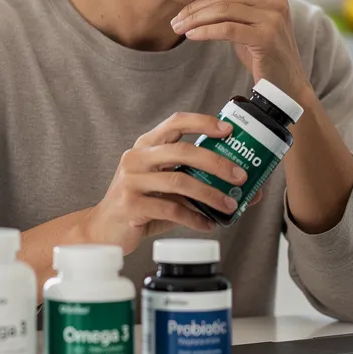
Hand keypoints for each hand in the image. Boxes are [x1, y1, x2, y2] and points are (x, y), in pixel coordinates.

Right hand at [84, 112, 247, 253]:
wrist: (103, 231)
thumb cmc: (141, 206)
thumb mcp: (167, 189)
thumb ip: (198, 185)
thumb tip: (249, 192)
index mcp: (146, 146)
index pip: (175, 122)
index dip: (203, 122)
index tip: (229, 130)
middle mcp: (136, 158)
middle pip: (182, 151)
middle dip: (217, 162)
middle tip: (240, 175)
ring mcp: (131, 181)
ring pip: (179, 181)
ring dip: (210, 194)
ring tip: (230, 204)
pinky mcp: (131, 205)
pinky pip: (171, 209)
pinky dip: (194, 218)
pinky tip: (208, 224)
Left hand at [171, 0, 310, 97]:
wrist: (285, 84)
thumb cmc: (263, 52)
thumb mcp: (252, 20)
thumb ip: (239, 0)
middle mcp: (276, 0)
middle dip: (195, 4)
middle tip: (175, 17)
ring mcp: (273, 18)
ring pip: (224, 9)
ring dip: (195, 19)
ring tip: (178, 27)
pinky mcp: (266, 38)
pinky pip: (227, 29)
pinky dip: (205, 31)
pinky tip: (191, 36)